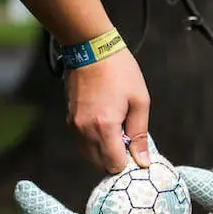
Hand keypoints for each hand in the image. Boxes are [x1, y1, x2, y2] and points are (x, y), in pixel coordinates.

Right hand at [65, 49, 150, 172]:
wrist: (90, 48)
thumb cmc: (120, 71)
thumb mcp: (139, 101)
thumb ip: (140, 134)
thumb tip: (143, 162)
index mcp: (105, 127)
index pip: (114, 165)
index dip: (128, 163)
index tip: (136, 153)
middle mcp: (86, 131)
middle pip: (100, 165)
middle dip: (115, 160)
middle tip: (128, 142)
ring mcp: (75, 126)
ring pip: (89, 156)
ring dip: (104, 153)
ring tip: (118, 132)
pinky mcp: (69, 120)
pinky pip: (82, 143)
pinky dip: (94, 143)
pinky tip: (106, 127)